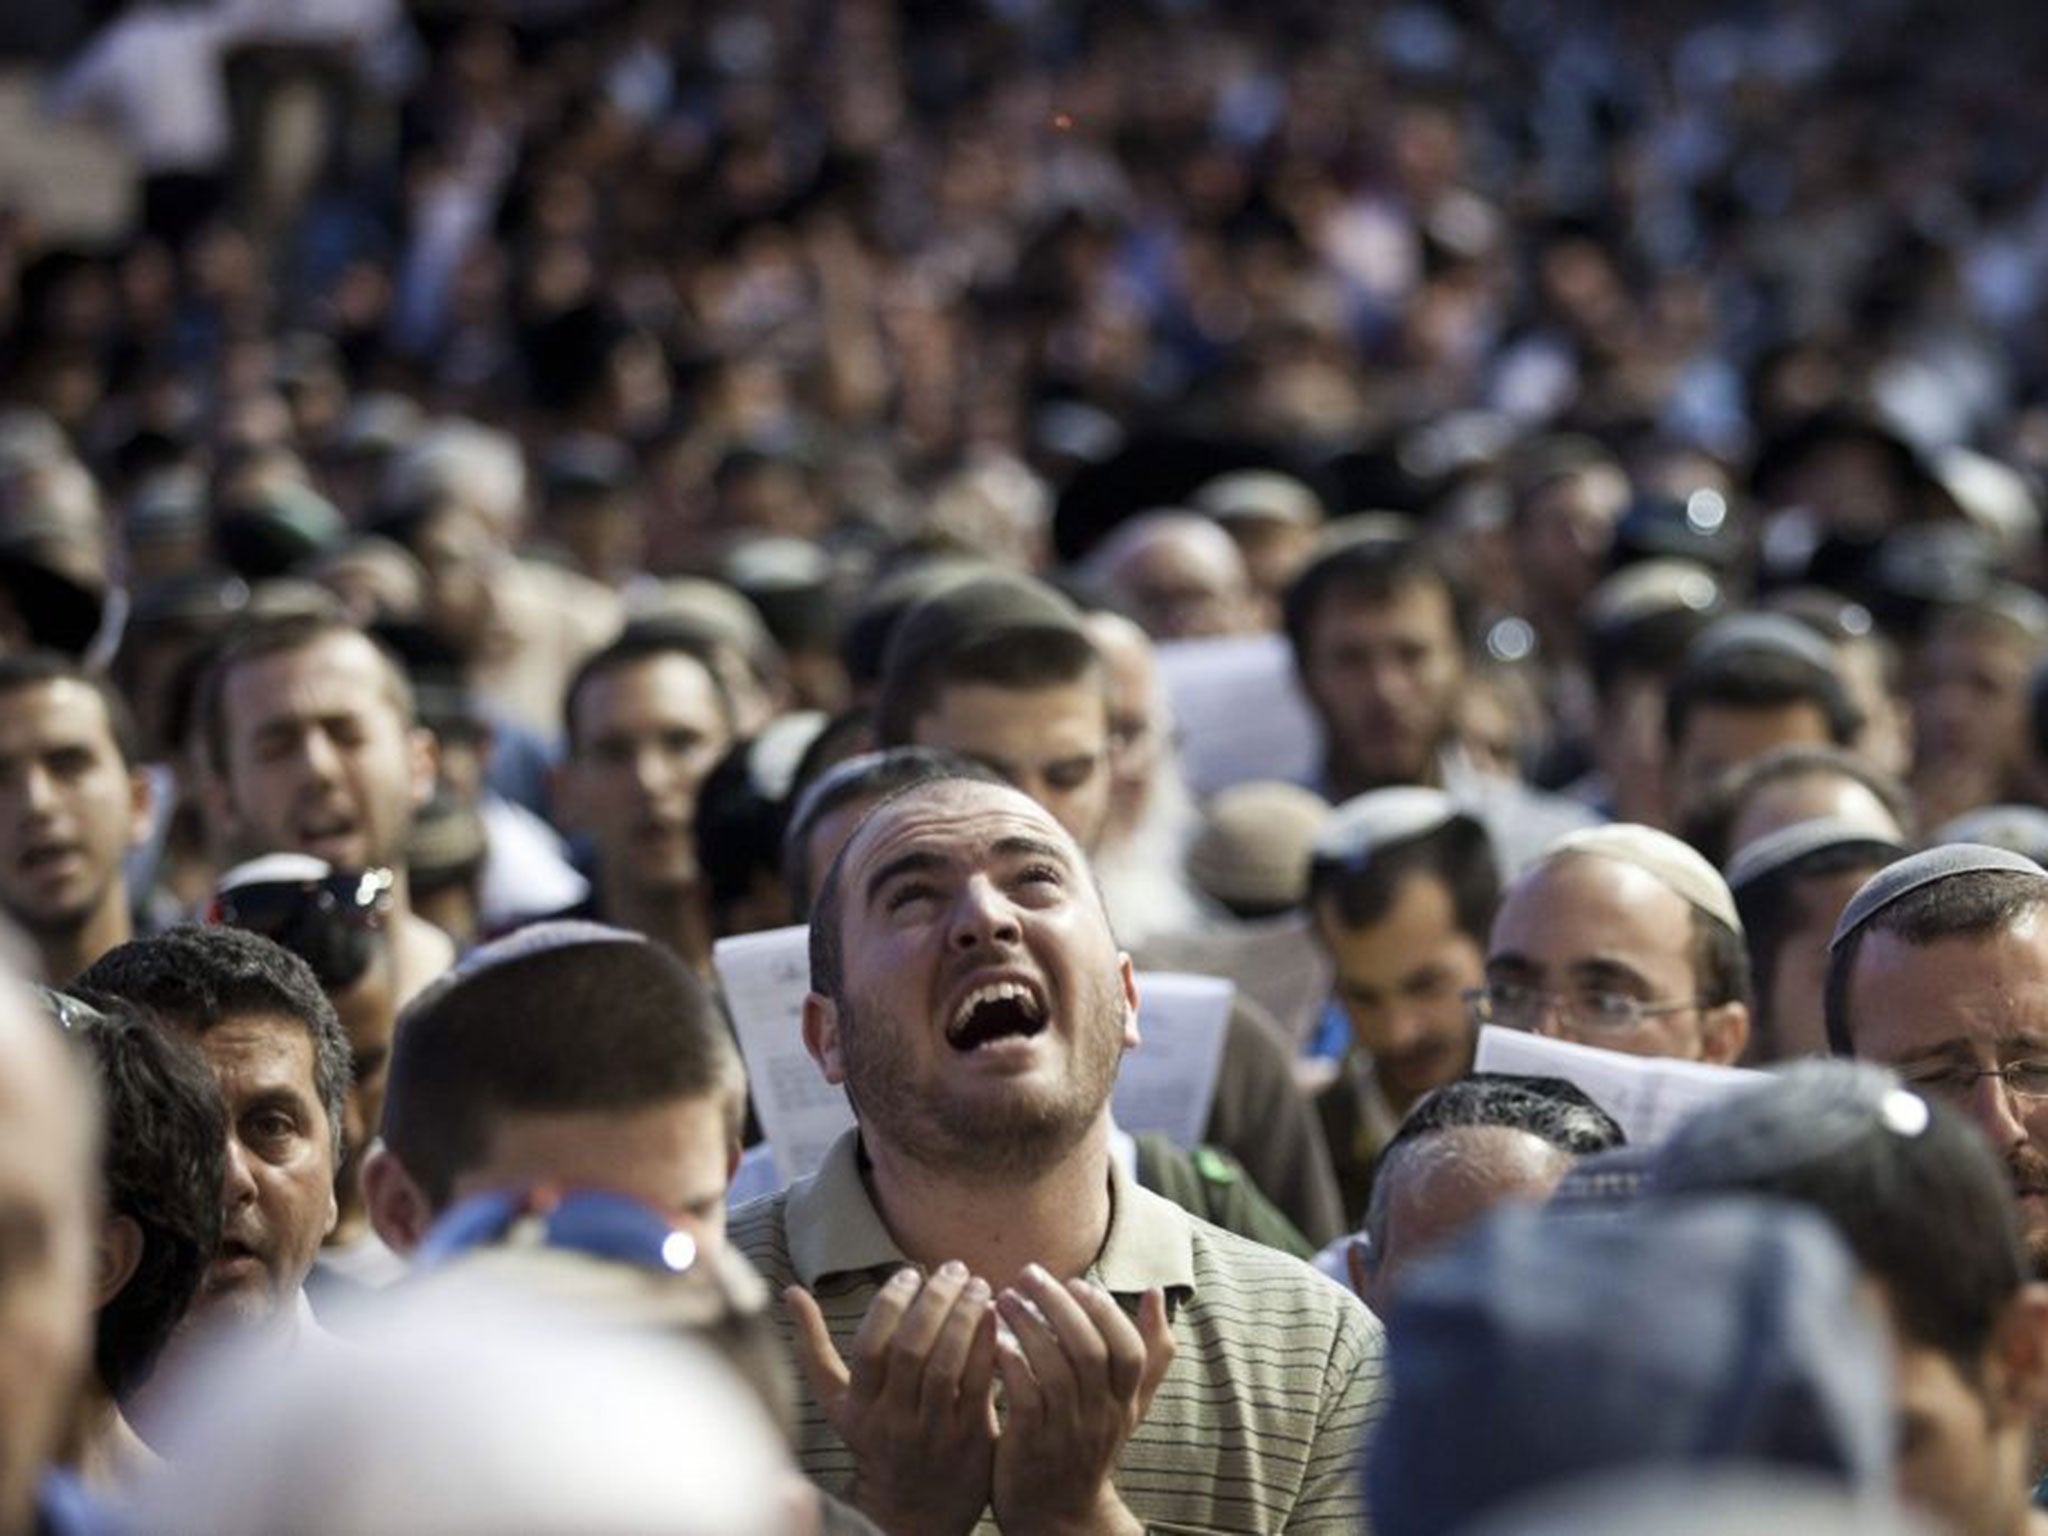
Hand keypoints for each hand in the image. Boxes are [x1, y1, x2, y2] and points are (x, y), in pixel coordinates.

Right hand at [787, 1263, 998, 1535]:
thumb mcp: (838, 1402)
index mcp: (858, 1408)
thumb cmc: (873, 1442)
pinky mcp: (969, 1440)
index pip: (869, 1347)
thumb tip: (790, 1291)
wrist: (912, 1513)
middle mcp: (892, 1421)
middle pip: (911, 1350)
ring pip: (948, 1365)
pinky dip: (987, 1345)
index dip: (889, 1304)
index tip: (908, 1273)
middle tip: (953, 1268)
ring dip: (965, 1317)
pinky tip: (993, 1317)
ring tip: (978, 1284)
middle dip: (934, 1301)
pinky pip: (979, 1384)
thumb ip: (814, 1346)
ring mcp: (932, 1432)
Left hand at [990, 1268, 1174, 1535]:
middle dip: (1058, 1306)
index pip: (1128, 1350)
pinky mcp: (1031, 1447)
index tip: (1077, 1283)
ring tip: (1002, 1298)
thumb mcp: (1127, 1403)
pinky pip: (1025, 1399)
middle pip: (1089, 1352)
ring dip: (1027, 1327)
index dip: (1105, 1313)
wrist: (1059, 1516)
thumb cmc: (1090, 1445)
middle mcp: (1100, 1416)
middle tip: (1027, 1273)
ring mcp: (1066, 1433)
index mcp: (1124, 1401)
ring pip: (1055, 1371)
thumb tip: (1156, 1291)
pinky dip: (1012, 1366)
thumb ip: (1148, 1351)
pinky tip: (995, 1342)